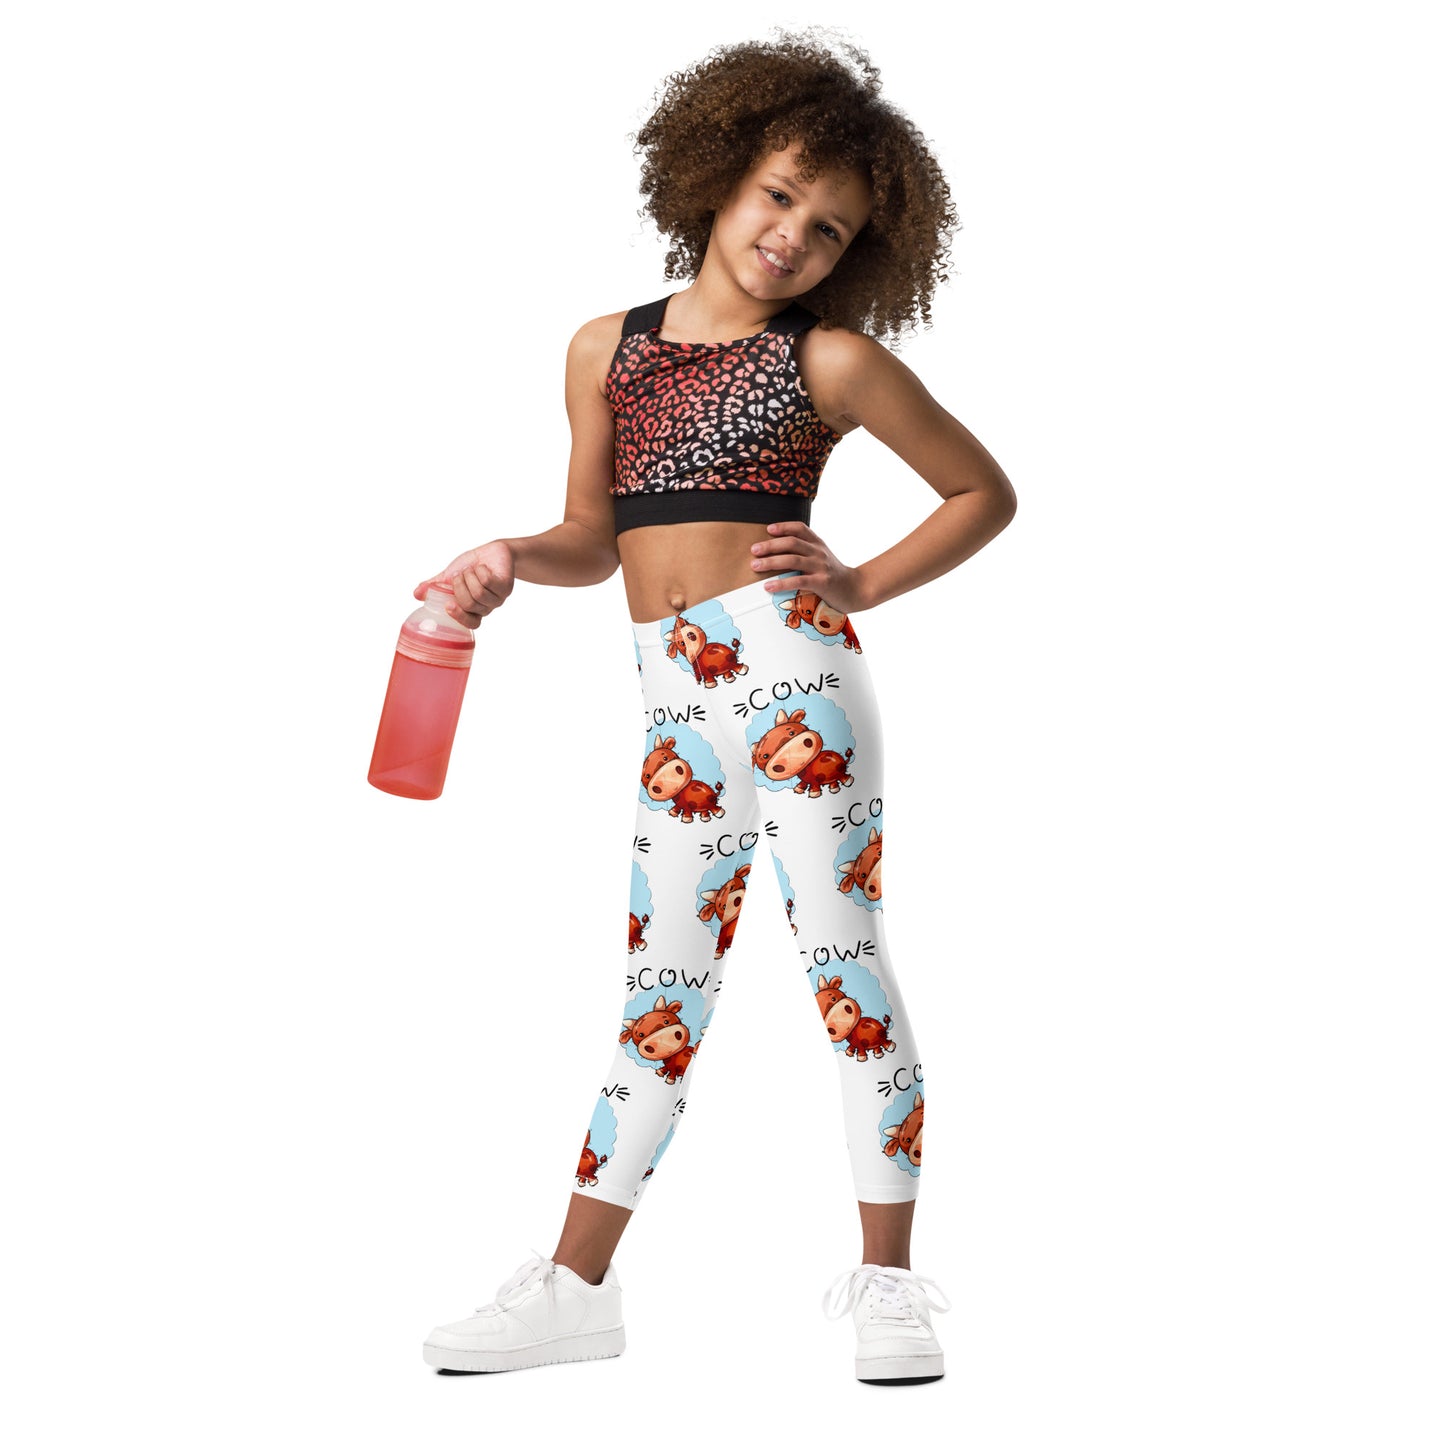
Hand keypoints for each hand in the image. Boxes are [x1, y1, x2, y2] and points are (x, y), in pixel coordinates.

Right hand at [414, 541, 515, 625]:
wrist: (492, 552)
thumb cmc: (471, 566)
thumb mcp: (449, 576)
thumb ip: (434, 586)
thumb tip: (416, 594)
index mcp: (473, 610)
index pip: (471, 623)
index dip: (459, 616)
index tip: (448, 605)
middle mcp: (486, 607)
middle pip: (470, 604)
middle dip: (459, 586)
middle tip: (459, 575)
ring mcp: (498, 598)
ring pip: (479, 593)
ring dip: (470, 576)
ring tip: (470, 569)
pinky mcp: (506, 586)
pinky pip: (488, 581)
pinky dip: (480, 571)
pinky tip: (481, 567)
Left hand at [749, 521, 868, 613]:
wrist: (857, 589)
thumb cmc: (834, 576)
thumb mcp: (822, 559)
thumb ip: (805, 554)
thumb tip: (778, 556)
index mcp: (818, 544)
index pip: (800, 528)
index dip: (783, 526)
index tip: (768, 529)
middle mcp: (819, 552)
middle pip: (791, 542)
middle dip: (770, 545)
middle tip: (754, 550)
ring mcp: (821, 566)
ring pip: (792, 559)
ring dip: (771, 562)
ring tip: (755, 565)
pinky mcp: (822, 582)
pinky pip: (798, 580)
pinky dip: (781, 583)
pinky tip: (768, 586)